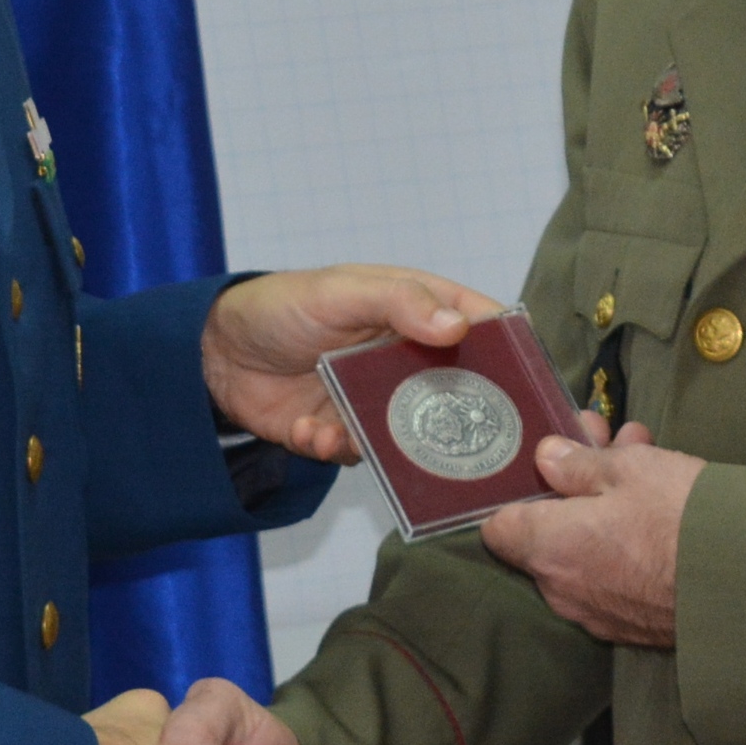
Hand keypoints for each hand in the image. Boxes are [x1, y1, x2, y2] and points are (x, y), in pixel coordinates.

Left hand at [202, 266, 506, 459]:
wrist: (214, 351)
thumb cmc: (282, 305)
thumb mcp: (342, 291)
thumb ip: (399, 302)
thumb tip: (458, 327)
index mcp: (412, 310)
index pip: (474, 325)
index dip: (505, 347)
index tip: (530, 378)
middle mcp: (402, 357)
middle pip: (452, 390)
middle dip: (455, 414)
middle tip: (459, 435)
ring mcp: (373, 398)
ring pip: (407, 432)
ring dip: (380, 439)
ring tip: (350, 433)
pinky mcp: (340, 431)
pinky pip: (354, 453)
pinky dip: (331, 446)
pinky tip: (307, 429)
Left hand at [480, 416, 700, 646]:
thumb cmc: (677, 515)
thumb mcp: (629, 468)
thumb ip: (579, 464)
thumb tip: (545, 458)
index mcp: (548, 548)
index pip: (499, 528)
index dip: (519, 490)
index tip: (548, 462)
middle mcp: (561, 590)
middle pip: (548, 533)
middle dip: (575, 484)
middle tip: (609, 440)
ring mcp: (597, 614)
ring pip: (585, 550)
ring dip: (604, 508)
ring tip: (644, 454)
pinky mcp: (631, 626)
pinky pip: (612, 576)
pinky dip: (623, 544)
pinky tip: (658, 506)